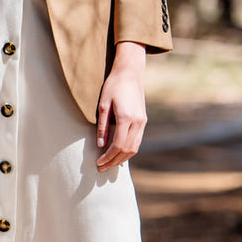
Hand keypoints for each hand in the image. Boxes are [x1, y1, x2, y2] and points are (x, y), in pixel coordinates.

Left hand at [95, 40, 147, 171]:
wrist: (130, 73)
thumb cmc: (113, 86)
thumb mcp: (102, 105)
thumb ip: (102, 126)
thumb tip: (100, 145)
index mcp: (126, 117)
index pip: (117, 145)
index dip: (108, 157)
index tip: (98, 163)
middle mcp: (137, 122)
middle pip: (127, 150)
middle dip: (114, 161)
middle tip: (102, 168)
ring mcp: (142, 121)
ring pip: (135, 147)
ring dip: (122, 158)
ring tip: (110, 164)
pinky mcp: (143, 120)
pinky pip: (137, 141)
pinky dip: (128, 150)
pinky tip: (119, 154)